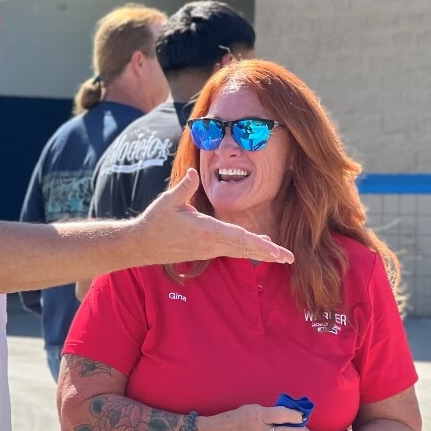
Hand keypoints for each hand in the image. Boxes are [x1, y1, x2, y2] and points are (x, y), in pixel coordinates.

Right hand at [135, 169, 293, 264]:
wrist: (141, 245)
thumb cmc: (155, 222)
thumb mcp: (168, 201)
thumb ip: (184, 187)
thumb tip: (195, 172)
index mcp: (206, 231)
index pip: (239, 238)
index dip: (260, 244)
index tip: (276, 250)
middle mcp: (211, 243)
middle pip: (245, 249)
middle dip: (267, 253)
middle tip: (289, 258)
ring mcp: (208, 249)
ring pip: (240, 252)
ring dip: (260, 253)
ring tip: (280, 256)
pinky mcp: (205, 250)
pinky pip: (232, 251)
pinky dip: (247, 250)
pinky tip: (258, 248)